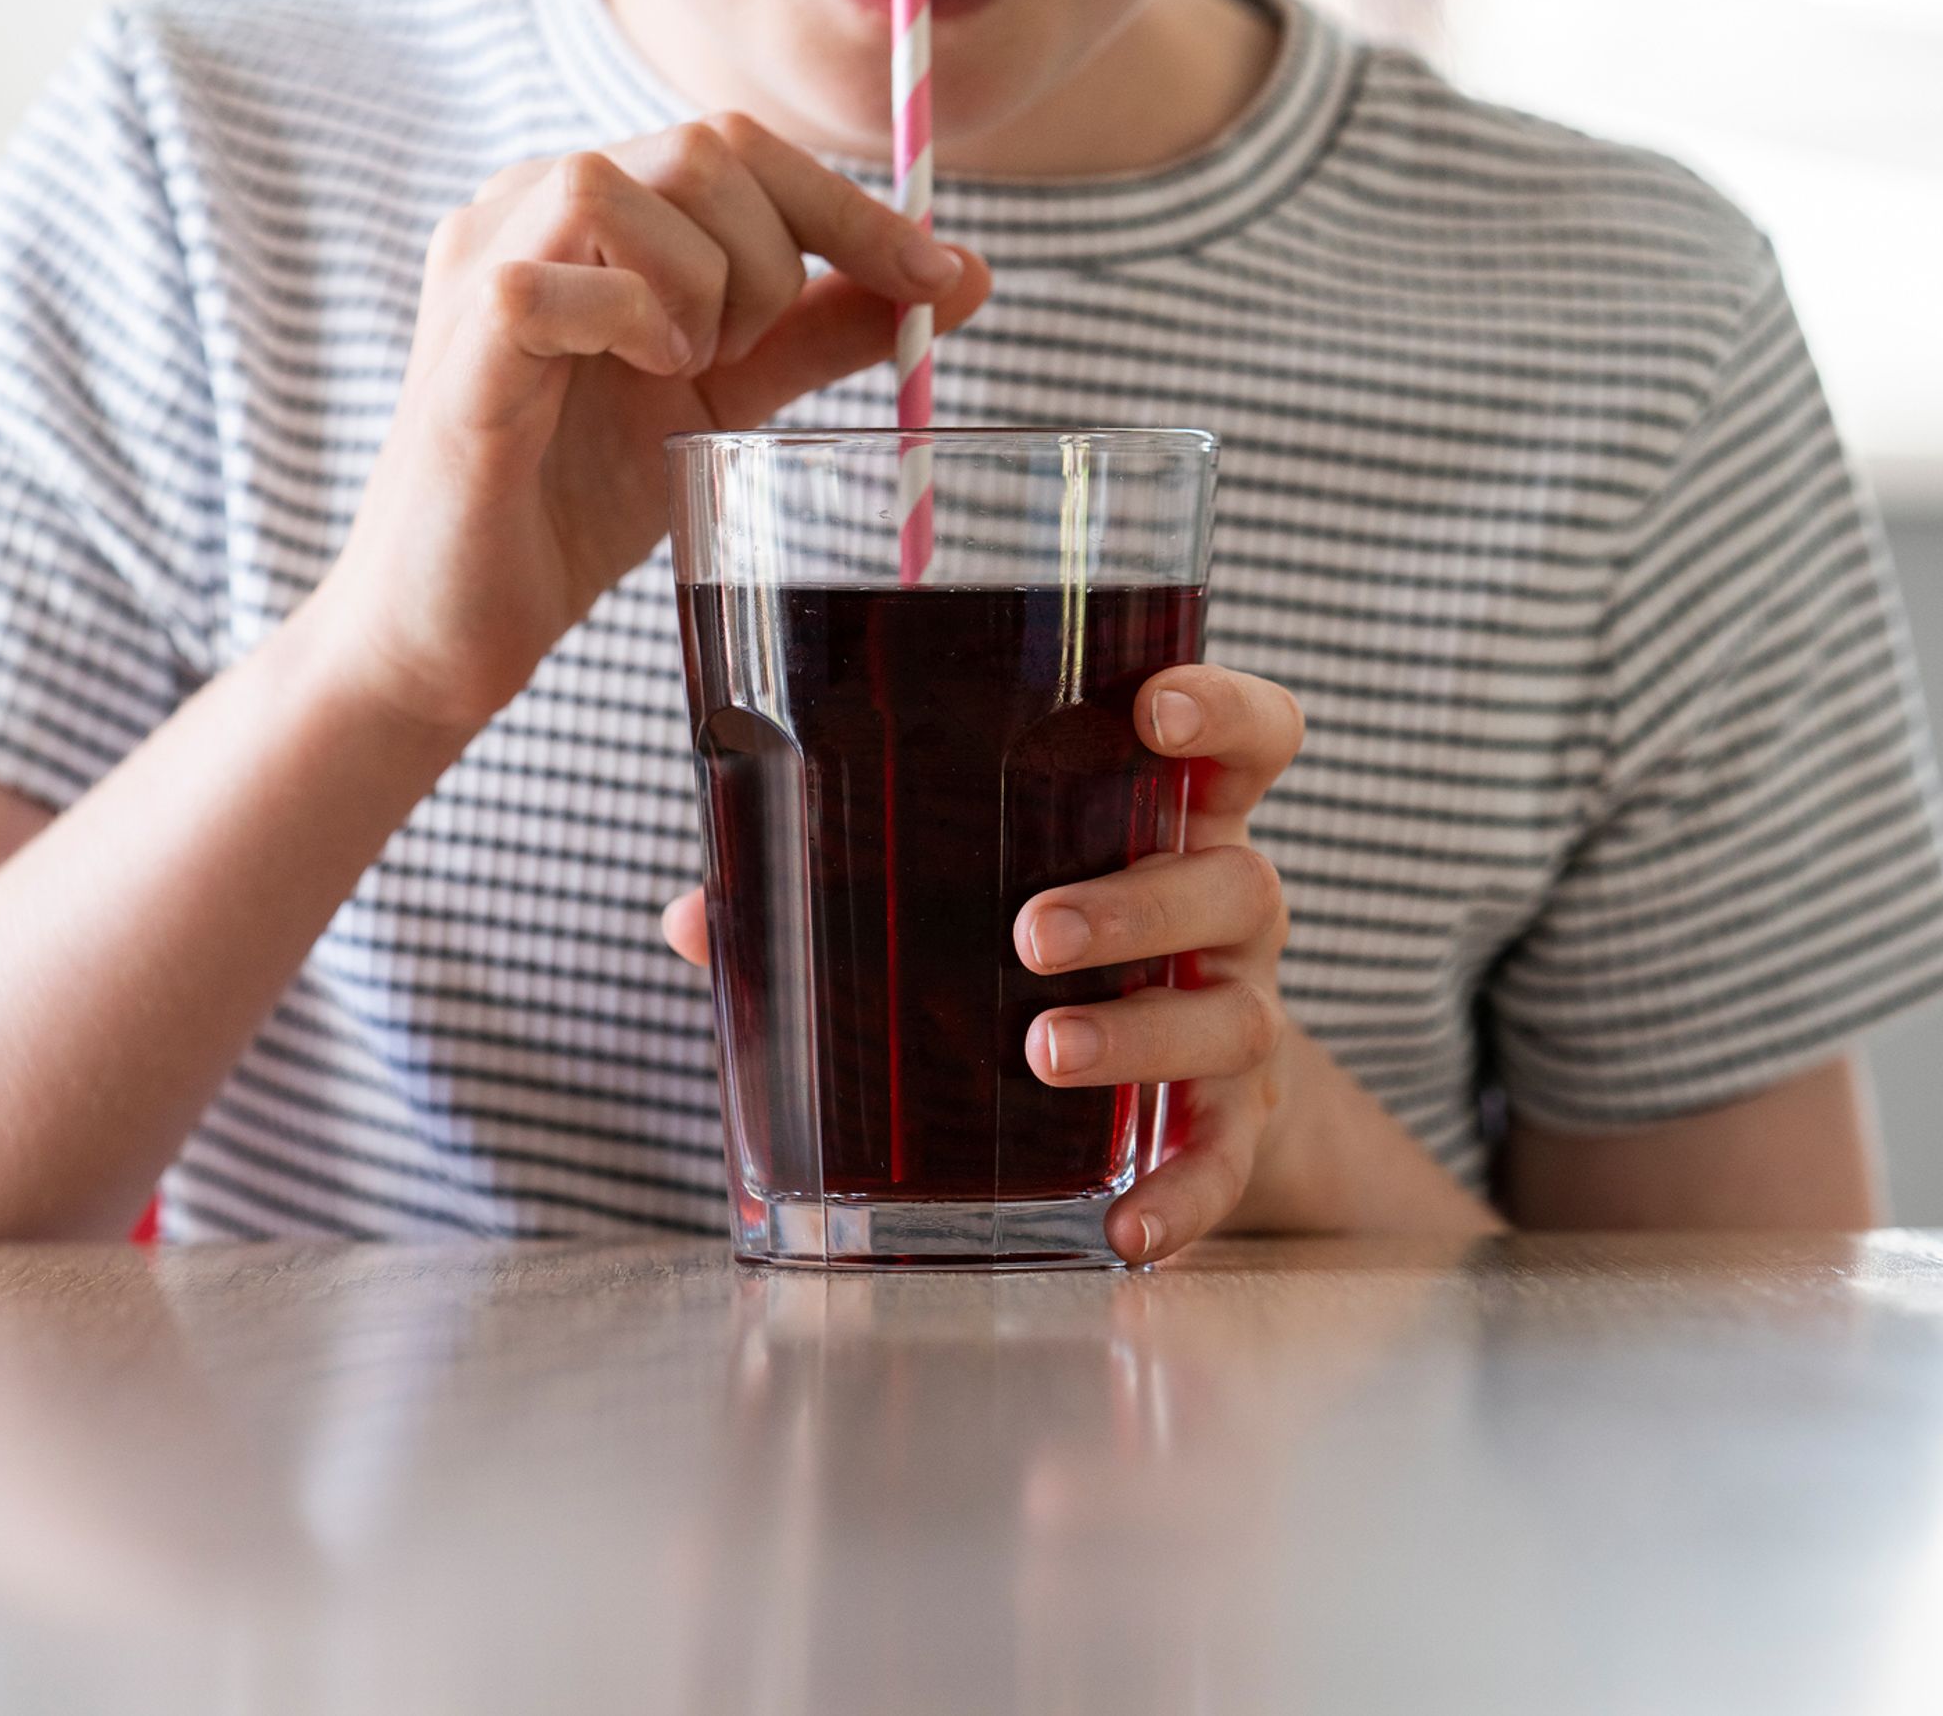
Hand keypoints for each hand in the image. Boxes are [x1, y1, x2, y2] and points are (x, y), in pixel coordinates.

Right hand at [317, 114, 992, 736]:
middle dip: (777, 258)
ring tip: (679, 370)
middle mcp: (523, 204)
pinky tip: (635, 377)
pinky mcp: (459, 337)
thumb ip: (822, 329)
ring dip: (701, 289)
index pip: (739, 144)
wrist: (462, 621)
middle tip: (749, 358)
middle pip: (703, 146)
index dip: (850, 205)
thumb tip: (958, 276)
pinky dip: (630, 325)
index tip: (939, 277)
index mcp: (589, 206)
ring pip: (625, 186)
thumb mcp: (728, 397)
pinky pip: (556, 280)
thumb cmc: (576, 499)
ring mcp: (480, 261)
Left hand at [663, 663, 1305, 1263]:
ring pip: (1232, 1015)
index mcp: (1172, 824)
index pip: (1248, 739)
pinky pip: (1226, 1159)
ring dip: (1139, 1033)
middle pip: (1233, 884)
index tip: (1157, 711)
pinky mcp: (1237, 1124)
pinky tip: (1125, 1230)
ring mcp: (1241, 1016)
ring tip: (1040, 1052)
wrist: (1182, 1094)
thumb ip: (846, 890)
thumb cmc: (1052, 956)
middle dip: (1135, 905)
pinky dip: (1185, 1195)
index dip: (1222, 713)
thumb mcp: (976, 899)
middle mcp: (1228, 913)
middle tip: (1031, 933)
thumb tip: (693, 917)